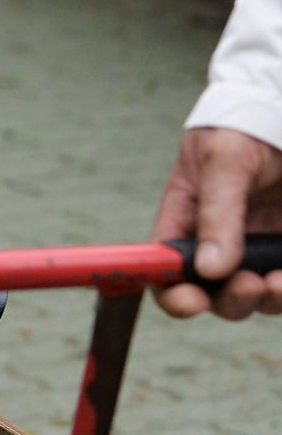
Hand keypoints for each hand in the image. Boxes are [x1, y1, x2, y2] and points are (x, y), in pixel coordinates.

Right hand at [151, 127, 281, 318]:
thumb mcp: (224, 161)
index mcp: (184, 220)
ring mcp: (255, 250)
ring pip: (254, 300)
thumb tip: (211, 268)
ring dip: (264, 300)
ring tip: (279, 281)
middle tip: (249, 285)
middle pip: (212, 295)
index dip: (171, 293)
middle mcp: (217, 243)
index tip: (191, 302)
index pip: (164, 270)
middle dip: (228, 301)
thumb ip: (217, 212)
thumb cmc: (243, 131)